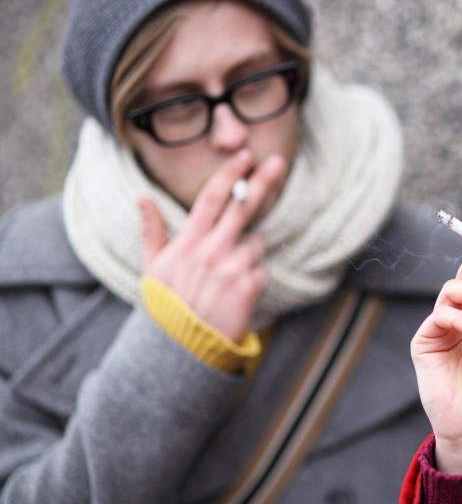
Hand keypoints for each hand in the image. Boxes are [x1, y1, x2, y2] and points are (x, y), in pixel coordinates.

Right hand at [138, 150, 288, 341]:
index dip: (229, 175)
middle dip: (262, 182)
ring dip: (248, 252)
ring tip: (227, 277)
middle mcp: (212, 251)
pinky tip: (235, 293)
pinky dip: (253, 278)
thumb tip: (142, 197)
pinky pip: (260, 270)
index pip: (211, 199)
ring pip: (255, 243)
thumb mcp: (152, 268)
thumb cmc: (167, 306)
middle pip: (243, 208)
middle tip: (277, 162)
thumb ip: (152, 231)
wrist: (183, 348)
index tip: (244, 156)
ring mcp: (233, 268)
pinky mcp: (249, 287)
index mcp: (188, 243)